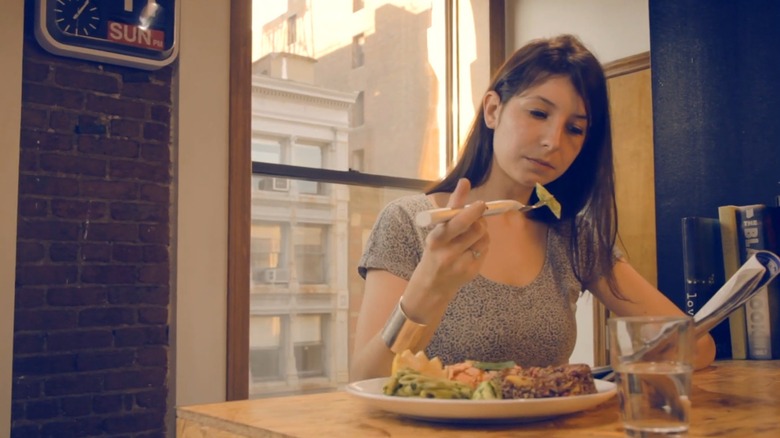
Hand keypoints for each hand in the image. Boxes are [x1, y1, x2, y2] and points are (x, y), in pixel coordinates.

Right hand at [413, 178, 489, 300]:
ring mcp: (460, 263)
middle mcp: (446, 252)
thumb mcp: (437, 232)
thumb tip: (466, 184)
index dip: (466, 207)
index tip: (476, 197)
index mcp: (435, 239)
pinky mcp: (471, 271)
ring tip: (472, 232)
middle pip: (473, 228)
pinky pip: (485, 248)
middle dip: (479, 216)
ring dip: (482, 230)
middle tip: (480, 209)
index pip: (453, 220)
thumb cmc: (436, 251)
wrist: (433, 284)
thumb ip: (452, 211)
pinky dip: (483, 243)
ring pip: (483, 236)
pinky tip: (472, 247)